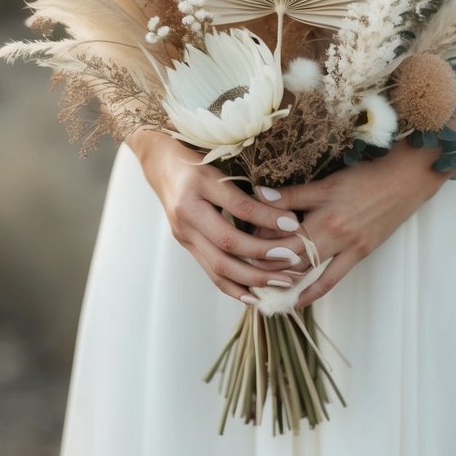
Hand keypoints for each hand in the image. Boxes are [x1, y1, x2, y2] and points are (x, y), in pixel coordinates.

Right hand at [130, 131, 307, 301]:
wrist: (160, 164)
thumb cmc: (196, 159)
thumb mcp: (219, 164)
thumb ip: (244, 185)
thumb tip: (283, 210)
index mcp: (198, 185)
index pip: (238, 206)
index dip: (267, 217)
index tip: (294, 223)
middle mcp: (187, 213)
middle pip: (228, 243)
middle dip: (264, 255)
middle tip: (293, 259)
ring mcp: (184, 234)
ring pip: (219, 266)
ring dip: (253, 278)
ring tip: (282, 283)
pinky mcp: (186, 246)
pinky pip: (211, 273)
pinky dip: (234, 287)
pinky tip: (255, 296)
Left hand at [248, 141, 448, 308]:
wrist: (406, 180)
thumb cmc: (366, 174)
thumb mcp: (327, 181)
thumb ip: (293, 193)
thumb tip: (258, 195)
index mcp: (323, 214)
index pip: (281, 234)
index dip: (258, 240)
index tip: (237, 242)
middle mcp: (334, 237)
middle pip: (290, 257)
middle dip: (265, 264)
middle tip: (240, 269)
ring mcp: (348, 249)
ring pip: (308, 273)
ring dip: (283, 283)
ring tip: (258, 291)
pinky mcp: (360, 255)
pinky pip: (332, 280)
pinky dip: (313, 293)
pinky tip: (295, 302)